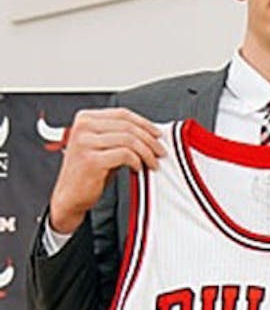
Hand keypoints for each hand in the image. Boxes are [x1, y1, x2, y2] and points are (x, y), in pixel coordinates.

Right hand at [49, 108, 165, 233]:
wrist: (70, 195)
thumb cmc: (89, 172)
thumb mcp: (104, 146)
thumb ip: (120, 135)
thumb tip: (151, 133)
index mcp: (85, 119)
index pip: (122, 114)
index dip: (144, 124)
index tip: (158, 134)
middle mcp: (83, 127)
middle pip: (128, 126)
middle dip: (150, 140)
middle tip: (160, 152)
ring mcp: (85, 143)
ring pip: (129, 140)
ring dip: (146, 153)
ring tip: (152, 163)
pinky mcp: (91, 160)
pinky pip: (125, 155)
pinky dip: (137, 161)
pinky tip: (138, 168)